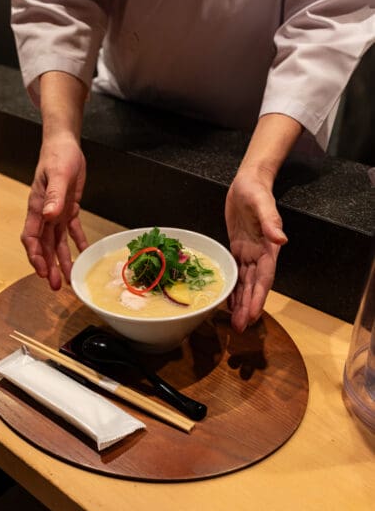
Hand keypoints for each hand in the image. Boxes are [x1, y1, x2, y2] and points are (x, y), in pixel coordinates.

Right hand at [21, 135, 87, 289]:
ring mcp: (56, 212)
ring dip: (62, 260)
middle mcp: (45, 214)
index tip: (42, 271)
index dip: (36, 256)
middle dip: (49, 266)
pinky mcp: (69, 209)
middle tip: (56, 286)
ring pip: (58, 242)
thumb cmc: (58, 157)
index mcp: (37, 207)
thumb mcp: (58, 175)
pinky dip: (77, 243)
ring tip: (67, 279)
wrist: (65, 145)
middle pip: (45, 246)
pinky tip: (82, 254)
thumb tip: (48, 215)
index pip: (32, 237)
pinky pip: (72, 230)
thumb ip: (53, 196)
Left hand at [225, 167, 287, 332]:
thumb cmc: (255, 191)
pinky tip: (228, 302)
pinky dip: (233, 288)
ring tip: (235, 322)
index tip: (254, 315)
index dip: (259, 297)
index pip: (264, 278)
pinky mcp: (237, 249)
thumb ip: (271, 221)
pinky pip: (236, 273)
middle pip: (254, 286)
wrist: (247, 182)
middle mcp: (259, 254)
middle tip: (240, 327)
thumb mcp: (262, 203)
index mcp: (268, 247)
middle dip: (248, 307)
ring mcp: (248, 253)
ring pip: (245, 283)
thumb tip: (281, 240)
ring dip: (241, 303)